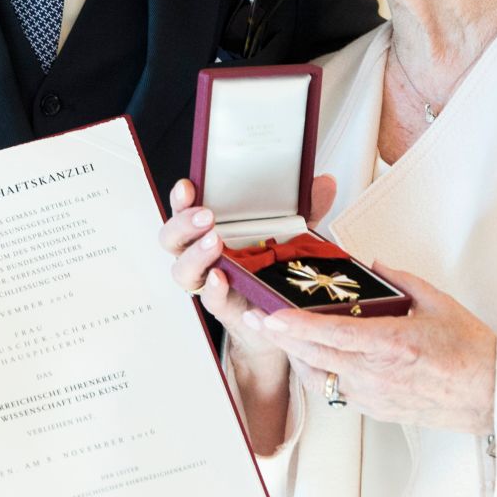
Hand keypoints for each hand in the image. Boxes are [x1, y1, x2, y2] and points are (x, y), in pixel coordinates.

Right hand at [157, 173, 337, 364]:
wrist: (278, 314)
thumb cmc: (272, 266)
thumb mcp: (290, 231)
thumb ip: (305, 208)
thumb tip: (324, 182)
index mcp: (209, 230)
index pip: (184, 210)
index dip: (180, 199)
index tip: (188, 185)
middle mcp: (201, 255)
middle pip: (171, 239)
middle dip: (183, 224)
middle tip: (205, 216)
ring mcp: (209, 282)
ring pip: (182, 270)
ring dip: (195, 255)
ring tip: (215, 243)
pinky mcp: (222, 306)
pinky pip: (209, 299)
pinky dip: (213, 288)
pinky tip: (221, 277)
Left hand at [252, 263, 496, 434]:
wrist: (492, 395)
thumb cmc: (472, 355)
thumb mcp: (437, 303)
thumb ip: (401, 281)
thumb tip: (376, 267)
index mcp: (391, 345)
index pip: (332, 334)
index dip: (296, 326)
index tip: (273, 316)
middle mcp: (377, 375)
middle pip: (314, 356)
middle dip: (280, 337)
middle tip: (258, 320)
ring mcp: (374, 396)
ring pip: (319, 378)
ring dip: (297, 356)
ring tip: (279, 336)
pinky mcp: (376, 411)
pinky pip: (336, 392)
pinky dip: (320, 373)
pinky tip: (313, 358)